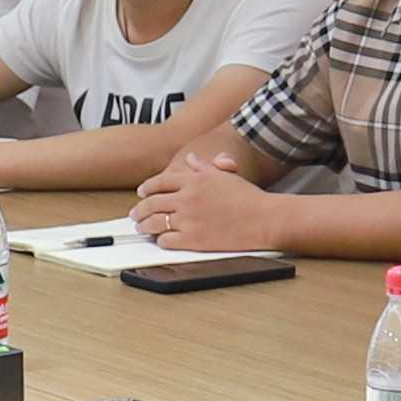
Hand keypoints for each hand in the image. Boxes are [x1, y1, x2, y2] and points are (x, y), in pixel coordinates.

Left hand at [137, 158, 286, 250]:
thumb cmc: (248, 198)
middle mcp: (188, 197)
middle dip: (140, 209)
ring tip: (142, 228)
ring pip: (155, 222)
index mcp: (194, 180)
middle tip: (135, 214)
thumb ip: (203, 168)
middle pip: (152, 203)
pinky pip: (167, 240)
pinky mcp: (193, 239)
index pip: (161, 181)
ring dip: (145, 226)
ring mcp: (188, 219)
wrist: (264, 218)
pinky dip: (161, 240)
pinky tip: (161, 240)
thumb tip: (190, 159)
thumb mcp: (225, 176)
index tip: (142, 192)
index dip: (148, 187)